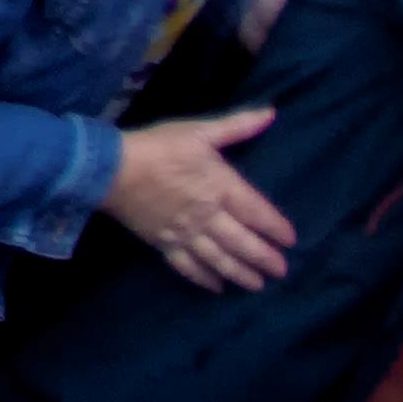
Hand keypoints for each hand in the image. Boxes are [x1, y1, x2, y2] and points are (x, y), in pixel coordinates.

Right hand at [105, 108, 294, 290]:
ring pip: (221, 259)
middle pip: (243, 242)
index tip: (291, 240)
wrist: (111, 168)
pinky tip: (217, 287)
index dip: (276, 227)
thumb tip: (271, 114)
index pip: (257, 212)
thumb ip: (236, 126)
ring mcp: (187, 233)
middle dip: (264, 258)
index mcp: (221, 187)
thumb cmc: (157, 146)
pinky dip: (205, 279)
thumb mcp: (197, 130)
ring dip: (242, 273)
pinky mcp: (164, 243)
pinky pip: (189, 266)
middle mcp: (209, 216)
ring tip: (258, 284)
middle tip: (281, 271)